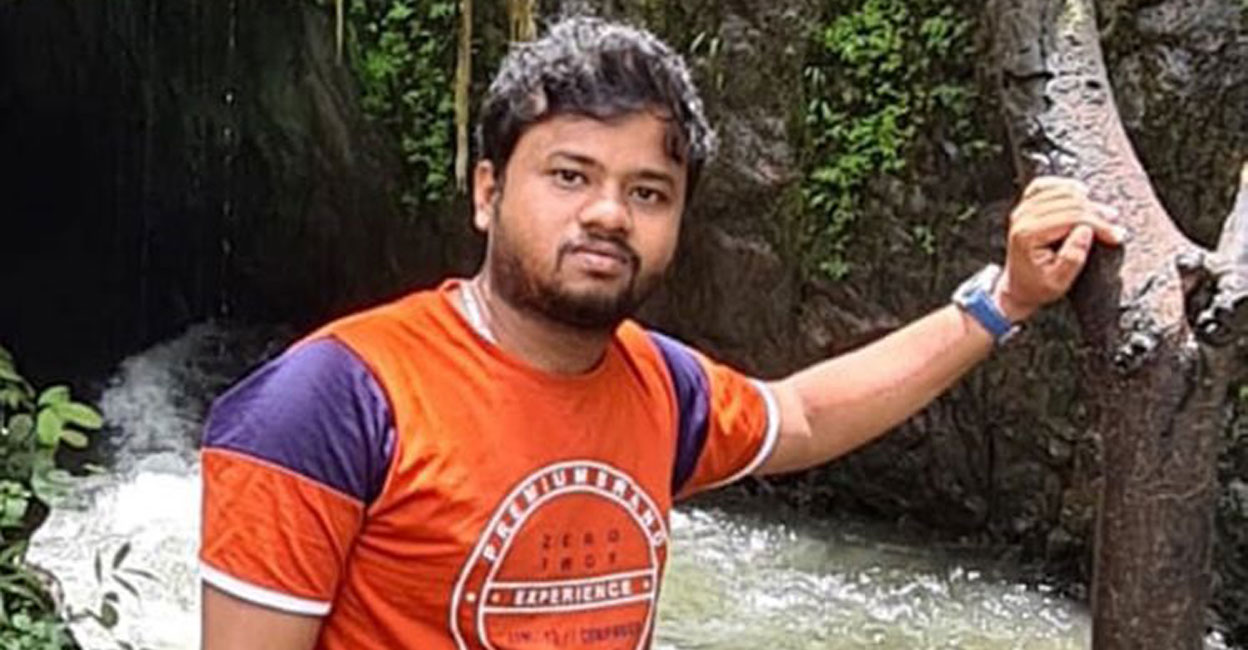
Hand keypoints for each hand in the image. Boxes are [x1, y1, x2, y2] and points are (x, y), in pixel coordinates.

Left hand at [995, 176, 1127, 321]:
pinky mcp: (1025, 206)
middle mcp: (1021, 218)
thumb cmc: (1037, 286)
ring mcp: (1022, 210)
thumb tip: (1086, 230)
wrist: (1017, 286)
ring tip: (1104, 214)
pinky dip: (1064, 185)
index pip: (1069, 218)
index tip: (1116, 235)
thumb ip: (1073, 257)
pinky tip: (1080, 192)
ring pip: (1059, 191)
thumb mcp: (1059, 282)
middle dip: (1096, 213)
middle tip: (1114, 225)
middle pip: (1067, 203)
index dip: (1097, 224)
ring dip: (1085, 200)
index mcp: (1027, 235)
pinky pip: (1043, 185)